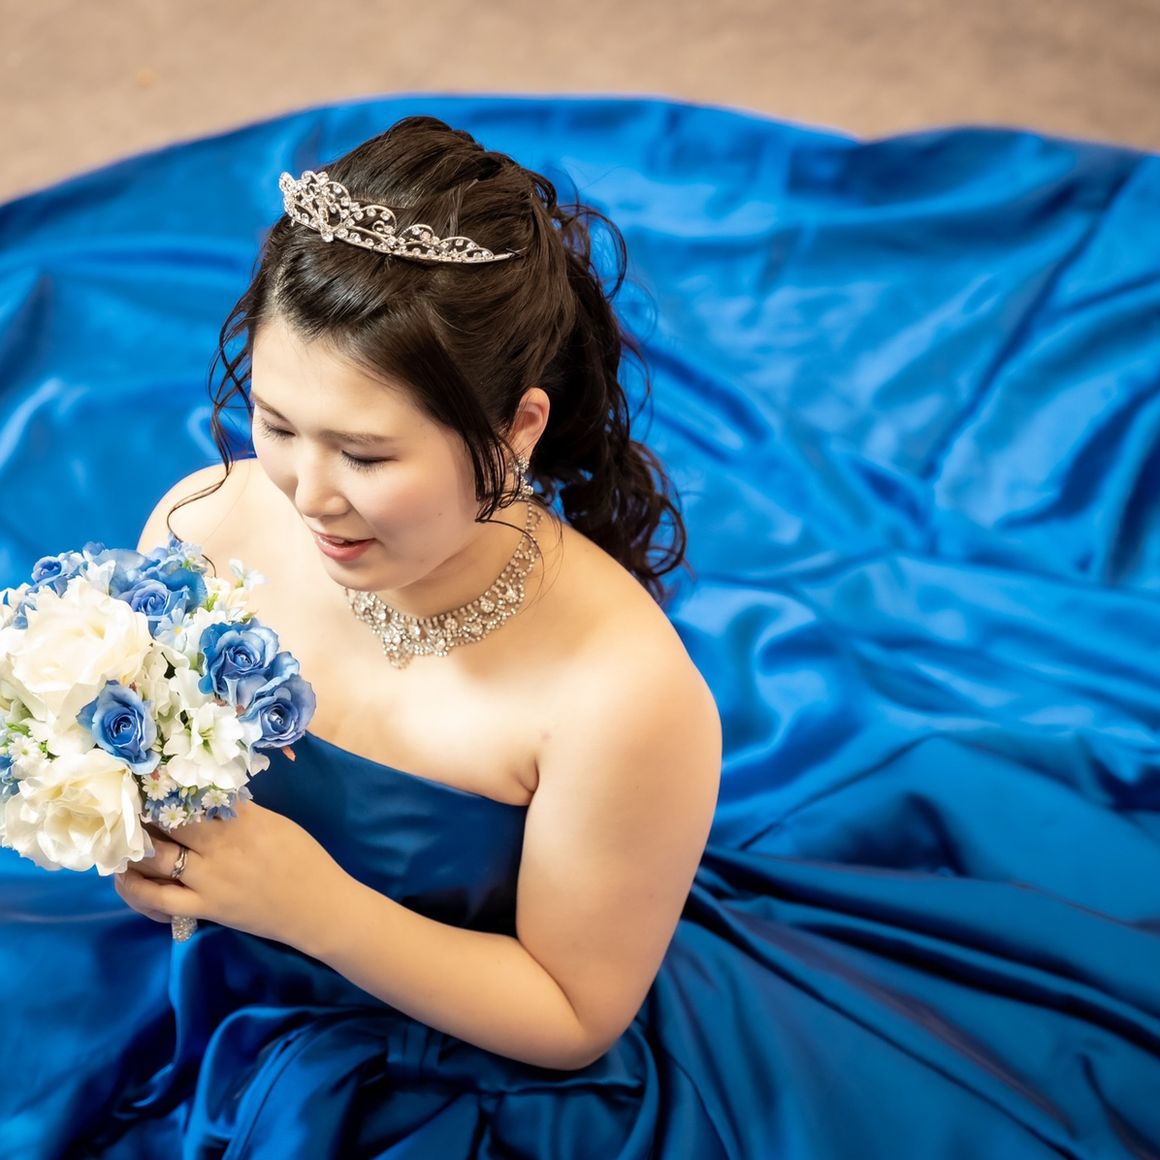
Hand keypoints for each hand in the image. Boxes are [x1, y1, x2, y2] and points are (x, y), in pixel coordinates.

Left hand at [113, 799, 345, 949]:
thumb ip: (243, 812)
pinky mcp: (205, 908)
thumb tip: (209, 799)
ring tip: (121, 835)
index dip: (169, 786)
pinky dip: (136, 888)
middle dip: (145, 810)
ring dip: (134, 846)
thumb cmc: (305, 860)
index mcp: (243, 820)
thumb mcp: (277, 824)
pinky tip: (125, 876)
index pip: (196, 796)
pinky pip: (159, 900)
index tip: (150, 776)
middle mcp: (220, 847)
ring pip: (156, 859)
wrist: (318, 907)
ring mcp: (209, 880)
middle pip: (169, 822)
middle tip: (127, 802)